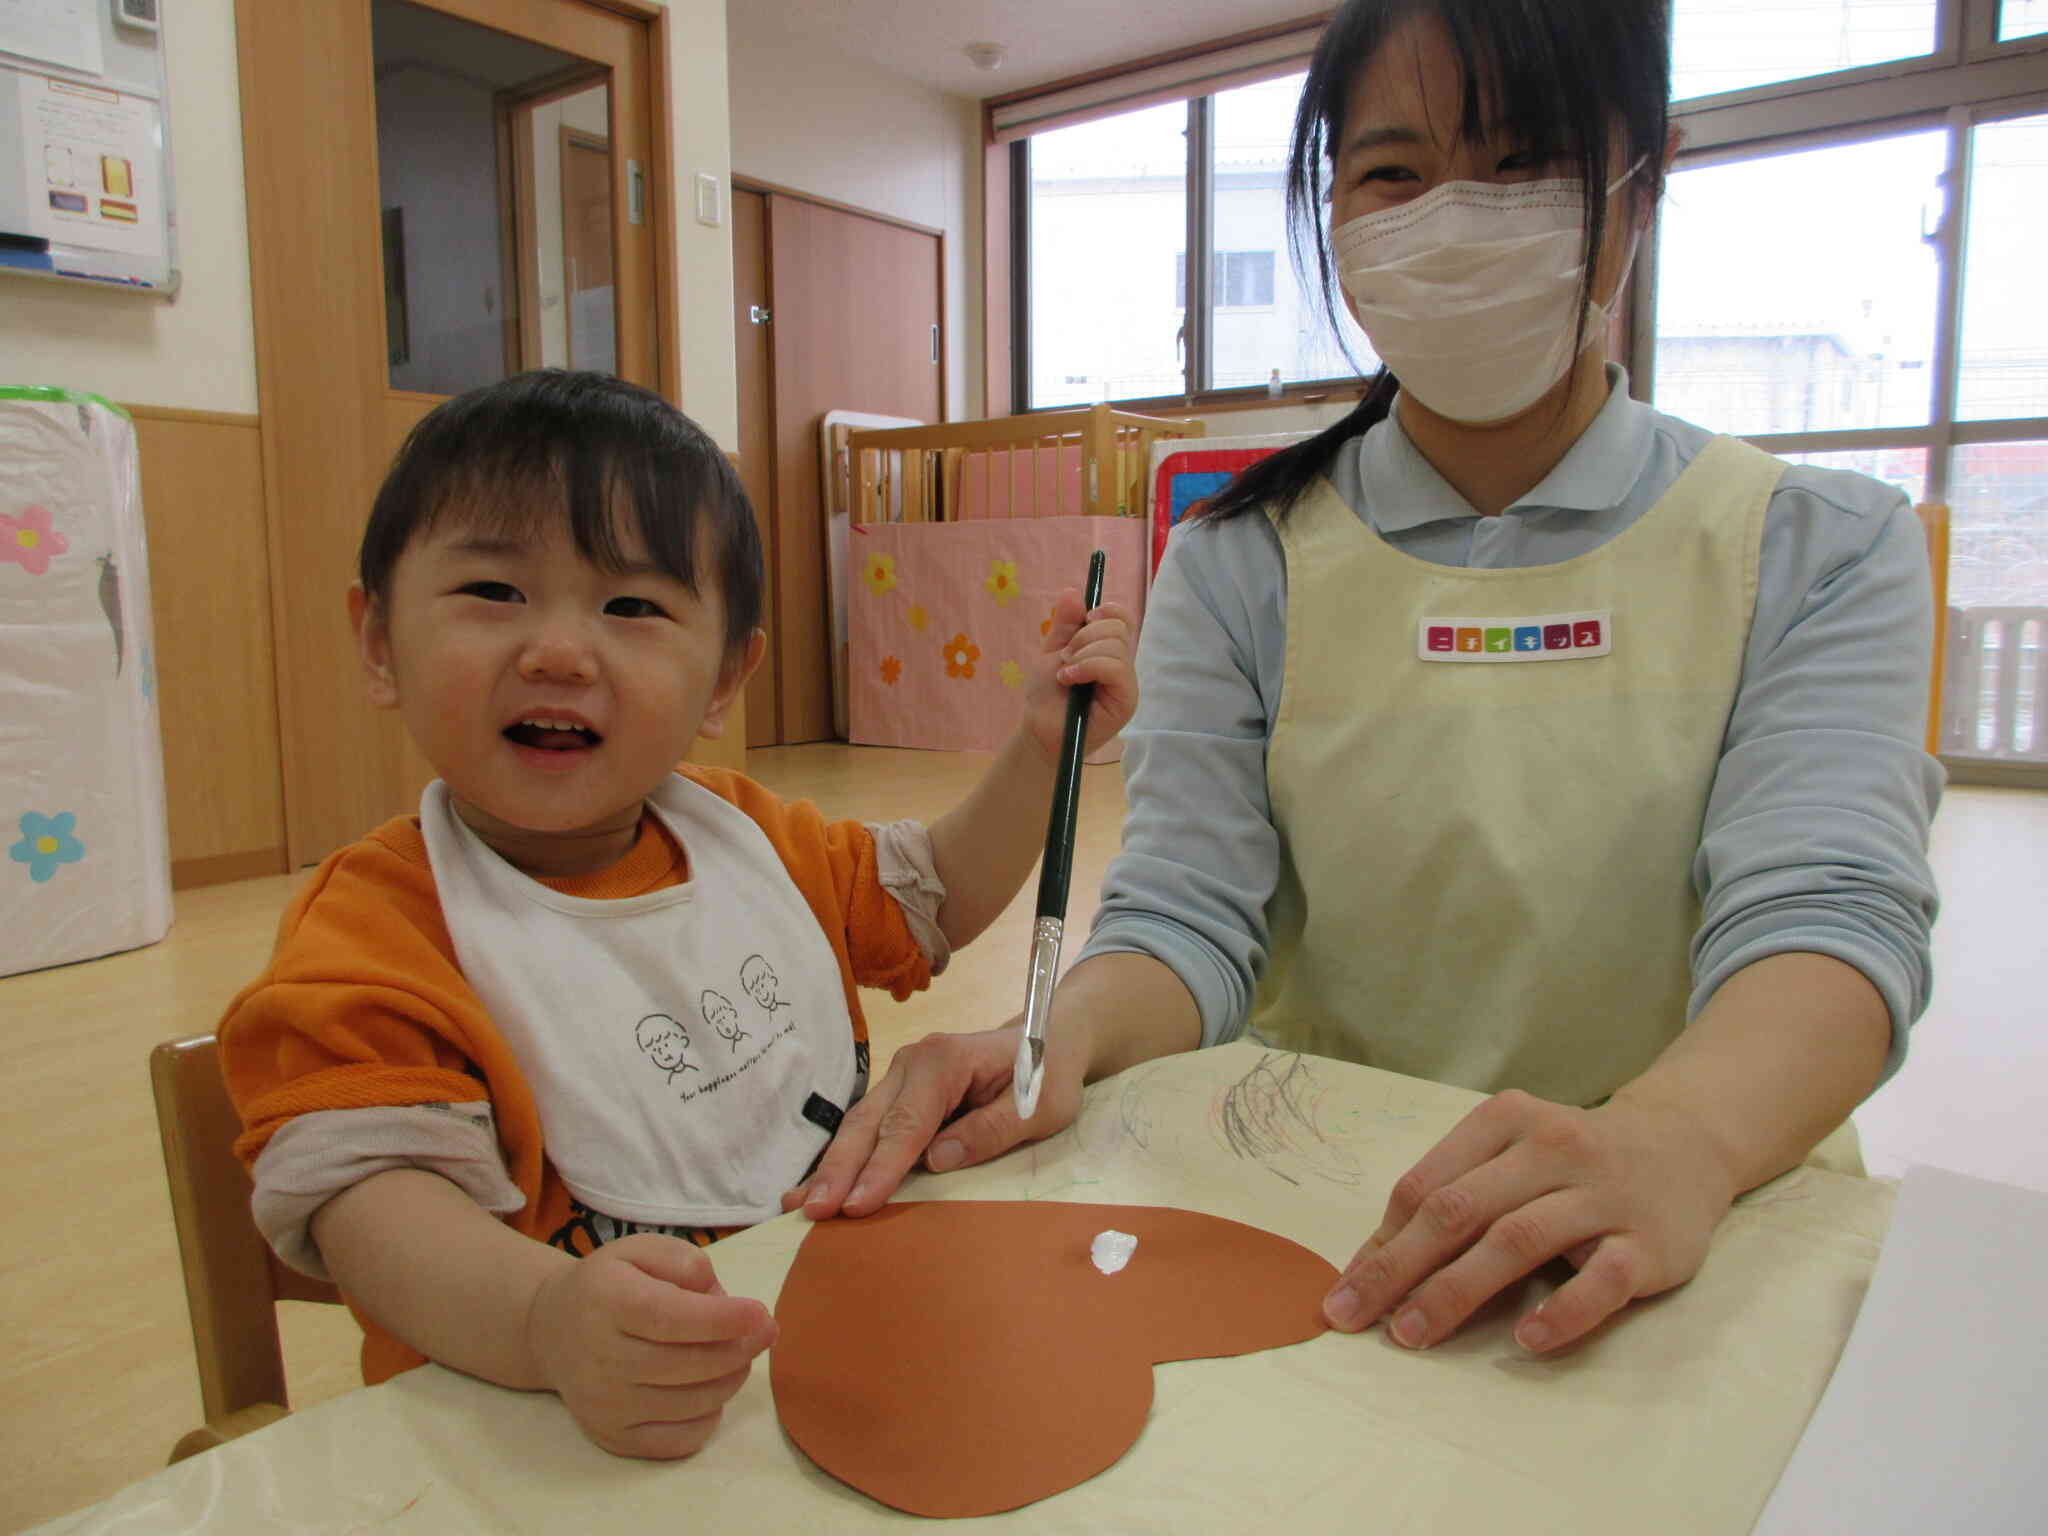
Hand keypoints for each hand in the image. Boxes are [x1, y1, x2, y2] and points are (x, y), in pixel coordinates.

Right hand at [525, 1234, 776, 1458]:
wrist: (553, 1331)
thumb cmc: (610, 1285)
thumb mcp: (639, 1250)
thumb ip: (682, 1261)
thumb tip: (715, 1295)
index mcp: (607, 1303)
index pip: (669, 1318)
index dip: (721, 1319)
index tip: (761, 1313)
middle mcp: (600, 1359)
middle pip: (686, 1365)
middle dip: (739, 1349)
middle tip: (764, 1330)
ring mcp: (605, 1405)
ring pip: (691, 1403)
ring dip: (730, 1378)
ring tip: (735, 1352)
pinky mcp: (613, 1437)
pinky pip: (680, 1440)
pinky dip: (709, 1415)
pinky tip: (708, 1387)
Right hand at [781, 1023, 1084, 1219]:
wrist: (1050, 1039)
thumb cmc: (1047, 1074)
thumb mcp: (1039, 1106)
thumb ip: (990, 1129)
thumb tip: (938, 1159)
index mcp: (945, 1061)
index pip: (908, 1123)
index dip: (881, 1167)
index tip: (856, 1205)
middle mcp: (912, 1062)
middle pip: (870, 1122)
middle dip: (840, 1169)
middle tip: (813, 1211)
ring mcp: (900, 1075)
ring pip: (860, 1124)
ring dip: (831, 1166)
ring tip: (798, 1204)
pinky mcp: (898, 1093)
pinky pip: (868, 1127)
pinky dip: (843, 1158)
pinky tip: (815, 1185)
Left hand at [1023, 590, 1136, 761]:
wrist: (1039, 730)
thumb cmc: (1047, 694)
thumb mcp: (1053, 651)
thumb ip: (1065, 623)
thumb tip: (1073, 591)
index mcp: (1108, 650)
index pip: (1123, 618)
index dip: (1107, 610)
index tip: (1085, 618)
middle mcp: (1122, 665)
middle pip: (1118, 628)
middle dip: (1085, 635)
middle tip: (1066, 658)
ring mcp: (1126, 683)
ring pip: (1116, 647)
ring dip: (1083, 654)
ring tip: (1065, 673)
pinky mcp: (1126, 700)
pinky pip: (1116, 669)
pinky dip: (1089, 667)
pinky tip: (1070, 679)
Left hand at [1321, 1088, 1739, 1353]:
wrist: (1685, 1143)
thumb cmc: (1572, 1159)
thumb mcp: (1510, 1153)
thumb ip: (1453, 1192)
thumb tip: (1374, 1259)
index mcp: (1505, 1120)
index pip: (1427, 1185)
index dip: (1380, 1240)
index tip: (1344, 1288)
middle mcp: (1551, 1148)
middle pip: (1459, 1211)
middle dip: (1397, 1268)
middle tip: (1353, 1316)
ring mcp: (1602, 1194)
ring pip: (1518, 1241)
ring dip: (1456, 1291)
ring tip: (1413, 1334)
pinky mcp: (1649, 1241)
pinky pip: (1601, 1279)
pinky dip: (1561, 1310)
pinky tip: (1526, 1340)